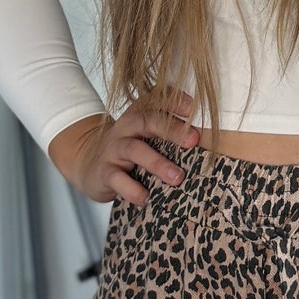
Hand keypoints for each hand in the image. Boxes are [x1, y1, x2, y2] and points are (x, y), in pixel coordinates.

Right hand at [50, 93, 198, 205]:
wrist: (88, 162)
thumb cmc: (129, 147)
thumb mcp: (145, 133)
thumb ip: (170, 130)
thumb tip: (210, 139)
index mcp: (139, 114)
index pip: (157, 100)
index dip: (175, 101)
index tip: (194, 108)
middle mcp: (126, 127)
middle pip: (147, 121)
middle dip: (171, 129)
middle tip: (194, 141)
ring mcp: (113, 149)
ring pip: (134, 149)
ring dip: (157, 163)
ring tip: (177, 178)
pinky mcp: (104, 172)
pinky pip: (117, 179)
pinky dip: (132, 189)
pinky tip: (145, 197)